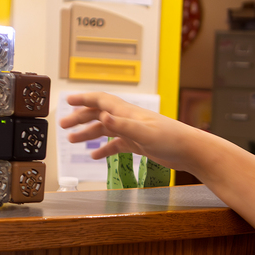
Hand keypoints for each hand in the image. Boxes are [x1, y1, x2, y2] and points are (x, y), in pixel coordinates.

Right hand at [59, 92, 204, 167]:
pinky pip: (117, 145)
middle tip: (63, 125)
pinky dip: (105, 149)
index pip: (101, 100)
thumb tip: (103, 117)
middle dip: (80, 118)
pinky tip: (95, 156)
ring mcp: (134, 132)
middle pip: (99, 114)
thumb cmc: (172, 140)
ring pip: (106, 130)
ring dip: (88, 133)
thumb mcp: (145, 133)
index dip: (83, 99)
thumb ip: (123, 125)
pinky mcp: (139, 144)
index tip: (67, 100)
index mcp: (128, 113)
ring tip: (72, 140)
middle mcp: (129, 119)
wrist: (190, 151)